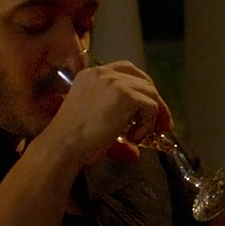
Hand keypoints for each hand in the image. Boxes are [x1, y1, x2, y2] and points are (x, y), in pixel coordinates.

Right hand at [42, 60, 173, 169]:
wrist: (62, 146)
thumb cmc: (73, 141)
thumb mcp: (95, 125)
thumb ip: (117, 132)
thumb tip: (136, 154)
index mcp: (91, 75)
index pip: (126, 71)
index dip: (142, 89)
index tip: (149, 108)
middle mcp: (102, 73)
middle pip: (143, 80)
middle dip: (155, 102)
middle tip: (161, 125)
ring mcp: (115, 82)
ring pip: (150, 94)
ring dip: (151, 117)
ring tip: (138, 137)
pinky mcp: (125, 95)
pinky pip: (150, 107)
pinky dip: (147, 124)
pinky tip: (133, 138)